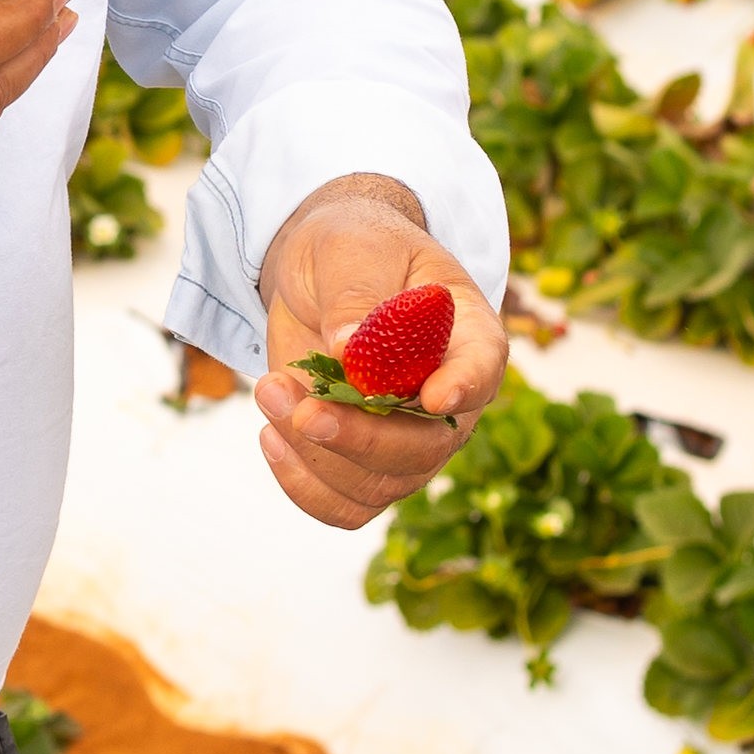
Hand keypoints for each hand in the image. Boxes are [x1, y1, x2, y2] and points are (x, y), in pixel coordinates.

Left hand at [248, 175, 507, 531]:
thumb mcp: (352, 248)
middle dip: (361, 438)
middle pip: (424, 449)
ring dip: (315, 453)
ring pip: (377, 485)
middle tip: (305, 409)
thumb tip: (346, 347)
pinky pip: (344, 505)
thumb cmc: (353, 249)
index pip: (482, 369)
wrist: (321, 273)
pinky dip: (303, 485)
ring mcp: (406, 439)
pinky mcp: (360, 461)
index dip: (464, 388)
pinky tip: (272, 435)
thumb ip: (356, 293)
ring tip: (270, 391)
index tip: (433, 397)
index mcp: (466, 335)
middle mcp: (446, 400)